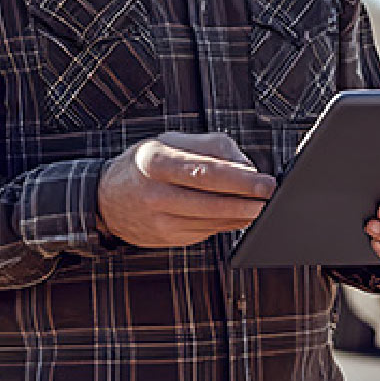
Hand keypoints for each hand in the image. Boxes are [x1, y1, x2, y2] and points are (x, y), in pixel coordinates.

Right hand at [98, 132, 275, 248]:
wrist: (107, 198)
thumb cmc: (147, 163)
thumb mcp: (172, 142)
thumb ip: (212, 147)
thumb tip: (247, 166)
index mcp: (156, 162)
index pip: (207, 173)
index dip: (241, 181)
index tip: (267, 183)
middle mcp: (155, 194)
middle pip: (213, 203)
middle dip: (248, 203)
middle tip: (272, 200)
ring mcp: (160, 221)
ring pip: (213, 222)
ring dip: (242, 215)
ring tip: (260, 206)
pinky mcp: (168, 239)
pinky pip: (207, 232)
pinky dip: (227, 224)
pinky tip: (238, 215)